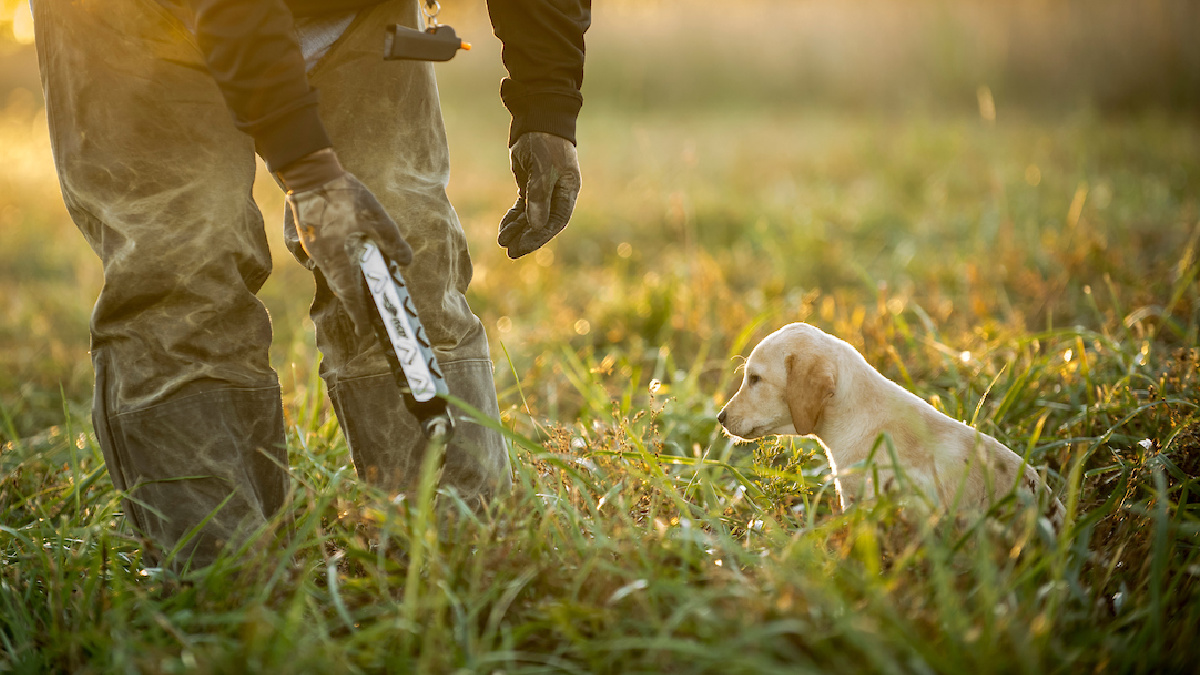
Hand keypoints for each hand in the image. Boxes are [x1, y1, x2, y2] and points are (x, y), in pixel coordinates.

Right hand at [280, 149, 411, 335]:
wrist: (308, 171)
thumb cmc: (342, 193)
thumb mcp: (375, 216)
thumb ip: (391, 240)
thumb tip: (405, 261)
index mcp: (336, 257)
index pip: (349, 294)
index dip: (357, 313)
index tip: (364, 330)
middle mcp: (320, 256)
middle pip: (338, 285)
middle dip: (352, 299)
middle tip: (363, 310)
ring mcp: (310, 246)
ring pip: (330, 270)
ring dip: (344, 278)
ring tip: (358, 281)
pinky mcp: (307, 235)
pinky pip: (322, 257)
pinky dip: (335, 261)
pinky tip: (345, 251)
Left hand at [498, 132, 580, 258]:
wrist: (537, 118)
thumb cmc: (544, 141)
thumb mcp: (542, 168)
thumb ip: (539, 196)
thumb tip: (536, 225)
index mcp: (568, 190)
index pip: (556, 221)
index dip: (540, 236)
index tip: (523, 246)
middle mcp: (559, 194)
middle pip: (543, 223)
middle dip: (527, 238)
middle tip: (510, 252)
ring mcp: (545, 190)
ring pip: (531, 217)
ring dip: (518, 230)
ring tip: (503, 243)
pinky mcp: (531, 186)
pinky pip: (522, 207)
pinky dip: (513, 218)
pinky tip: (503, 228)